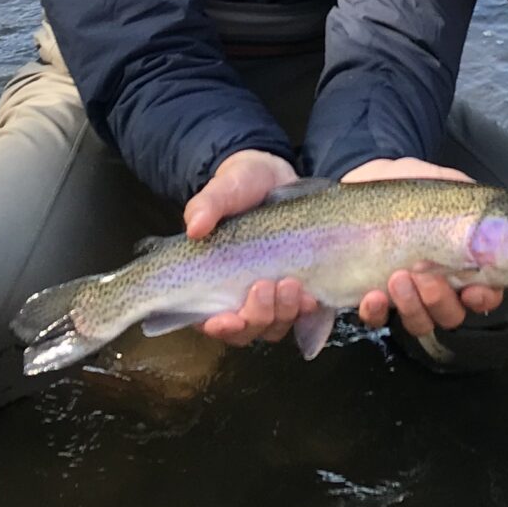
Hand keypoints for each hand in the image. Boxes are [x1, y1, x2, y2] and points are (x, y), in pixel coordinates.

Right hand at [184, 149, 311, 346]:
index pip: (210, 321)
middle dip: (258, 316)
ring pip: (277, 326)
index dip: (219, 327)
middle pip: (249, 329)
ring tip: (293, 285)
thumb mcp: (223, 189)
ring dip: (284, 313)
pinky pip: (305, 315)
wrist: (277, 177)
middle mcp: (242, 297)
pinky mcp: (299, 290)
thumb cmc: (241, 186)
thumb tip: (194, 226)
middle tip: (266, 286)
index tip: (227, 319)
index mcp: (213, 282)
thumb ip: (207, 205)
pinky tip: (313, 294)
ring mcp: (273, 297)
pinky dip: (308, 311)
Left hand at [342, 158, 505, 338]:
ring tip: (399, 277)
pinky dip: (377, 312)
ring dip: (412, 306)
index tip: (474, 289)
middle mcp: (438, 287)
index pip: (484, 296)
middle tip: (426, 273)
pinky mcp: (371, 295)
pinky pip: (377, 320)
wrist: (368, 174)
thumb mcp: (454, 187)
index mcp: (464, 266)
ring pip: (420, 322)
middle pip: (451, 315)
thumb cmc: (416, 186)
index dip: (483, 300)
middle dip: (440, 299)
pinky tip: (373, 295)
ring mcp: (405, 294)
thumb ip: (489, 206)